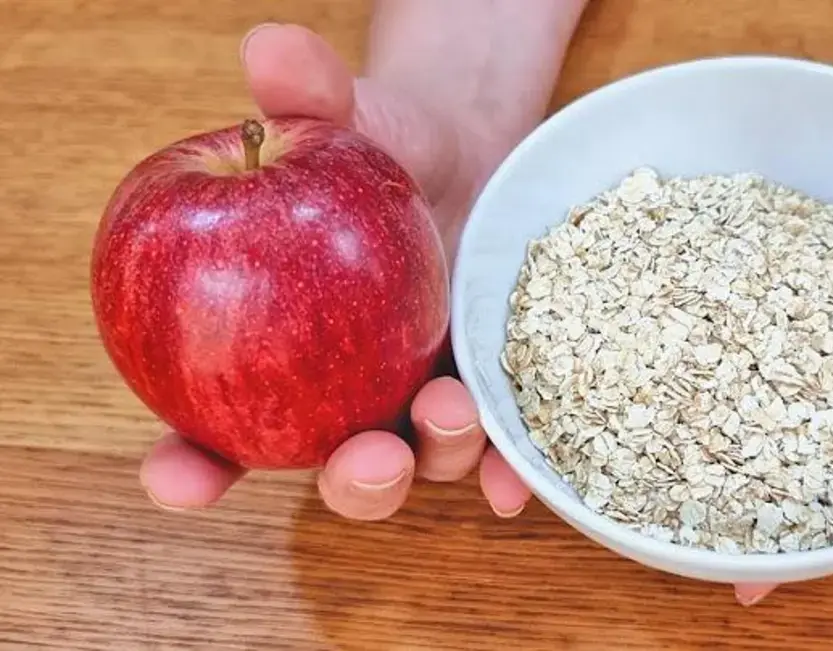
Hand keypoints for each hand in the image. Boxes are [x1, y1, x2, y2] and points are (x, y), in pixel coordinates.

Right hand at [139, 24, 530, 520]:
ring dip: (434, 461)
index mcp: (273, 350)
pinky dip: (504, 472)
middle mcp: (343, 393)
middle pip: (334, 468)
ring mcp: (418, 399)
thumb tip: (270, 49)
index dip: (191, 464)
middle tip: (364, 458)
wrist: (468, 154)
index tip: (179, 478)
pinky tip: (517, 479)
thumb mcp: (347, 116)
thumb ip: (308, 95)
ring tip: (449, 412)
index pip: (211, 424)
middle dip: (350, 481)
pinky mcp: (486, 389)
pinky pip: (496, 449)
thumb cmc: (382, 143)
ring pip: (421, 462)